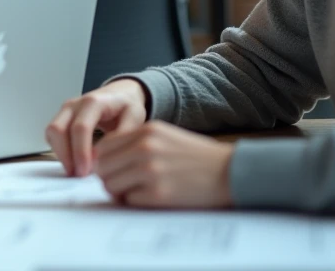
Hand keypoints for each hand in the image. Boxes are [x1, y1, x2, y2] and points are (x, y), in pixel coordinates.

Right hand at [45, 79, 148, 175]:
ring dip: (60, 154)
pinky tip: (73, 162)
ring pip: (51, 133)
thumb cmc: (127, 106)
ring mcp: (65, 110)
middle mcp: (74, 104)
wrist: (120, 94)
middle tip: (79, 175)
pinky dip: (59, 150)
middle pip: (58, 129)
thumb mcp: (135, 118)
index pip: (80, 127)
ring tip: (76, 172)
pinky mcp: (61, 118)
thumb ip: (124, 136)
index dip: (81, 151)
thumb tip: (109, 157)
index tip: (86, 171)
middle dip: (66, 155)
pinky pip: (52, 136)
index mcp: (93, 102)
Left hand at [95, 121, 234, 207]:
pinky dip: (135, 202)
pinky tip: (151, 198)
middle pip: (103, 167)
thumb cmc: (197, 157)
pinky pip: (129, 200)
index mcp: (146, 131)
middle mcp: (145, 148)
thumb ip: (135, 142)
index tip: (113, 169)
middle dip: (109, 178)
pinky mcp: (159, 194)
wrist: (231, 172)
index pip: (104, 146)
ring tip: (137, 192)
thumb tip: (103, 158)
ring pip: (111, 185)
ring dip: (120, 192)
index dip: (104, 161)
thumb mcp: (164, 136)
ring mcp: (151, 171)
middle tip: (123, 184)